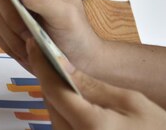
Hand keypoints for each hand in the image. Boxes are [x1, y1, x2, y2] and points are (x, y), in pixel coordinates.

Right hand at [0, 0, 101, 71]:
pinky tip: (27, 49)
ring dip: (13, 32)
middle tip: (30, 29)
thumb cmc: (77, 33)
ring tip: (34, 43)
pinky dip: (9, 42)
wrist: (77, 61)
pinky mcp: (4, 21)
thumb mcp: (64, 15)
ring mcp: (13, 3)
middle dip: (13, 12)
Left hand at [27, 39, 165, 129]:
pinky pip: (61, 125)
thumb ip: (93, 85)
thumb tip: (62, 64)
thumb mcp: (131, 103)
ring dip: (56, 94)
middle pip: (49, 101)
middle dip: (49, 77)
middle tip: (48, 54)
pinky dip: (63, 109)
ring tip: (64, 75)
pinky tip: (74, 98)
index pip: (53, 88)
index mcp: (90, 127)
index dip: (41, 62)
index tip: (34, 43)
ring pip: (53, 113)